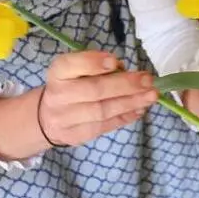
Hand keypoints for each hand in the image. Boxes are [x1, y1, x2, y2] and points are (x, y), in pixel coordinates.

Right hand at [39, 51, 158, 146]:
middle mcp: (58, 95)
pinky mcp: (77, 136)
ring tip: (151, 95)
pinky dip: (126, 117)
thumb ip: (96, 66)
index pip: (70, 65)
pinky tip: (140, 109)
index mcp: (58, 73)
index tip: (115, 62)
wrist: (47, 118)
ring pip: (102, 111)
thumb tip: (124, 70)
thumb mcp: (76, 70)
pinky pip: (105, 126)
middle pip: (93, 90)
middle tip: (147, 80)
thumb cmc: (71, 86)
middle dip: (124, 85)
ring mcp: (66, 119)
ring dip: (131, 102)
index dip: (93, 63)